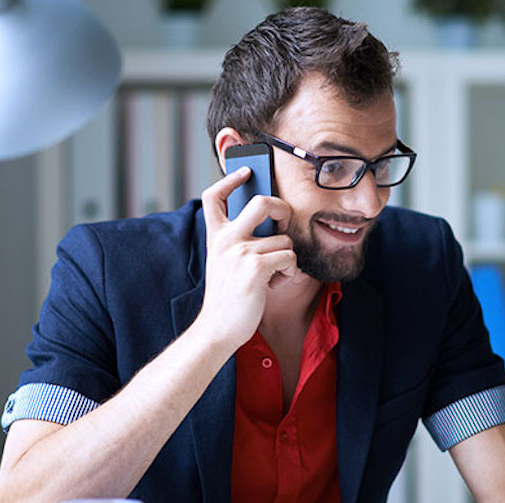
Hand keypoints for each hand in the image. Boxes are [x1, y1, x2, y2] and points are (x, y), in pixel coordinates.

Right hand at [194, 167, 297, 349]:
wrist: (218, 328)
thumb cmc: (227, 297)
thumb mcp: (224, 262)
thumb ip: (237, 241)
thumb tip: (270, 223)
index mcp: (216, 236)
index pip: (215, 195)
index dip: (231, 179)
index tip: (246, 171)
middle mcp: (226, 239)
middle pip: (262, 202)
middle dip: (282, 209)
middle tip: (284, 225)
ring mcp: (240, 251)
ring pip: (285, 239)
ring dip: (286, 259)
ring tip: (272, 276)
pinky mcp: (256, 267)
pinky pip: (289, 258)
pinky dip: (288, 273)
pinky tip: (274, 284)